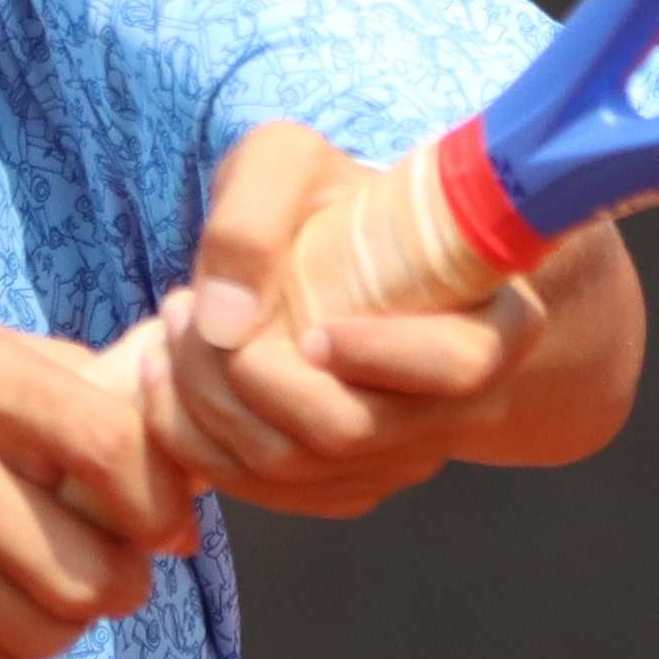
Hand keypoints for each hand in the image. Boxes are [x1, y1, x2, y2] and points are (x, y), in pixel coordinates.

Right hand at [0, 314, 195, 658]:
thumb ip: (73, 383)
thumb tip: (182, 459)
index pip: (112, 451)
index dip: (161, 503)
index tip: (166, 523)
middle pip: (88, 571)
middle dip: (123, 584)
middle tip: (114, 569)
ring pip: (43, 631)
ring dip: (70, 623)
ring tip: (55, 588)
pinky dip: (11, 648)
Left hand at [143, 121, 566, 520]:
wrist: (335, 259)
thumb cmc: (325, 202)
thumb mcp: (290, 164)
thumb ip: (254, 213)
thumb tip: (224, 320)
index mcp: (491, 323)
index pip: (456, 365)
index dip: (381, 355)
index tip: (309, 326)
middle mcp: (458, 408)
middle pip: (350, 430)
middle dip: (245, 378)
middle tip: (186, 308)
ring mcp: (400, 457)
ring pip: (295, 468)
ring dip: (205, 406)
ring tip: (170, 332)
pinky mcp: (345, 486)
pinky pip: (266, 494)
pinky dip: (197, 446)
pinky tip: (167, 384)